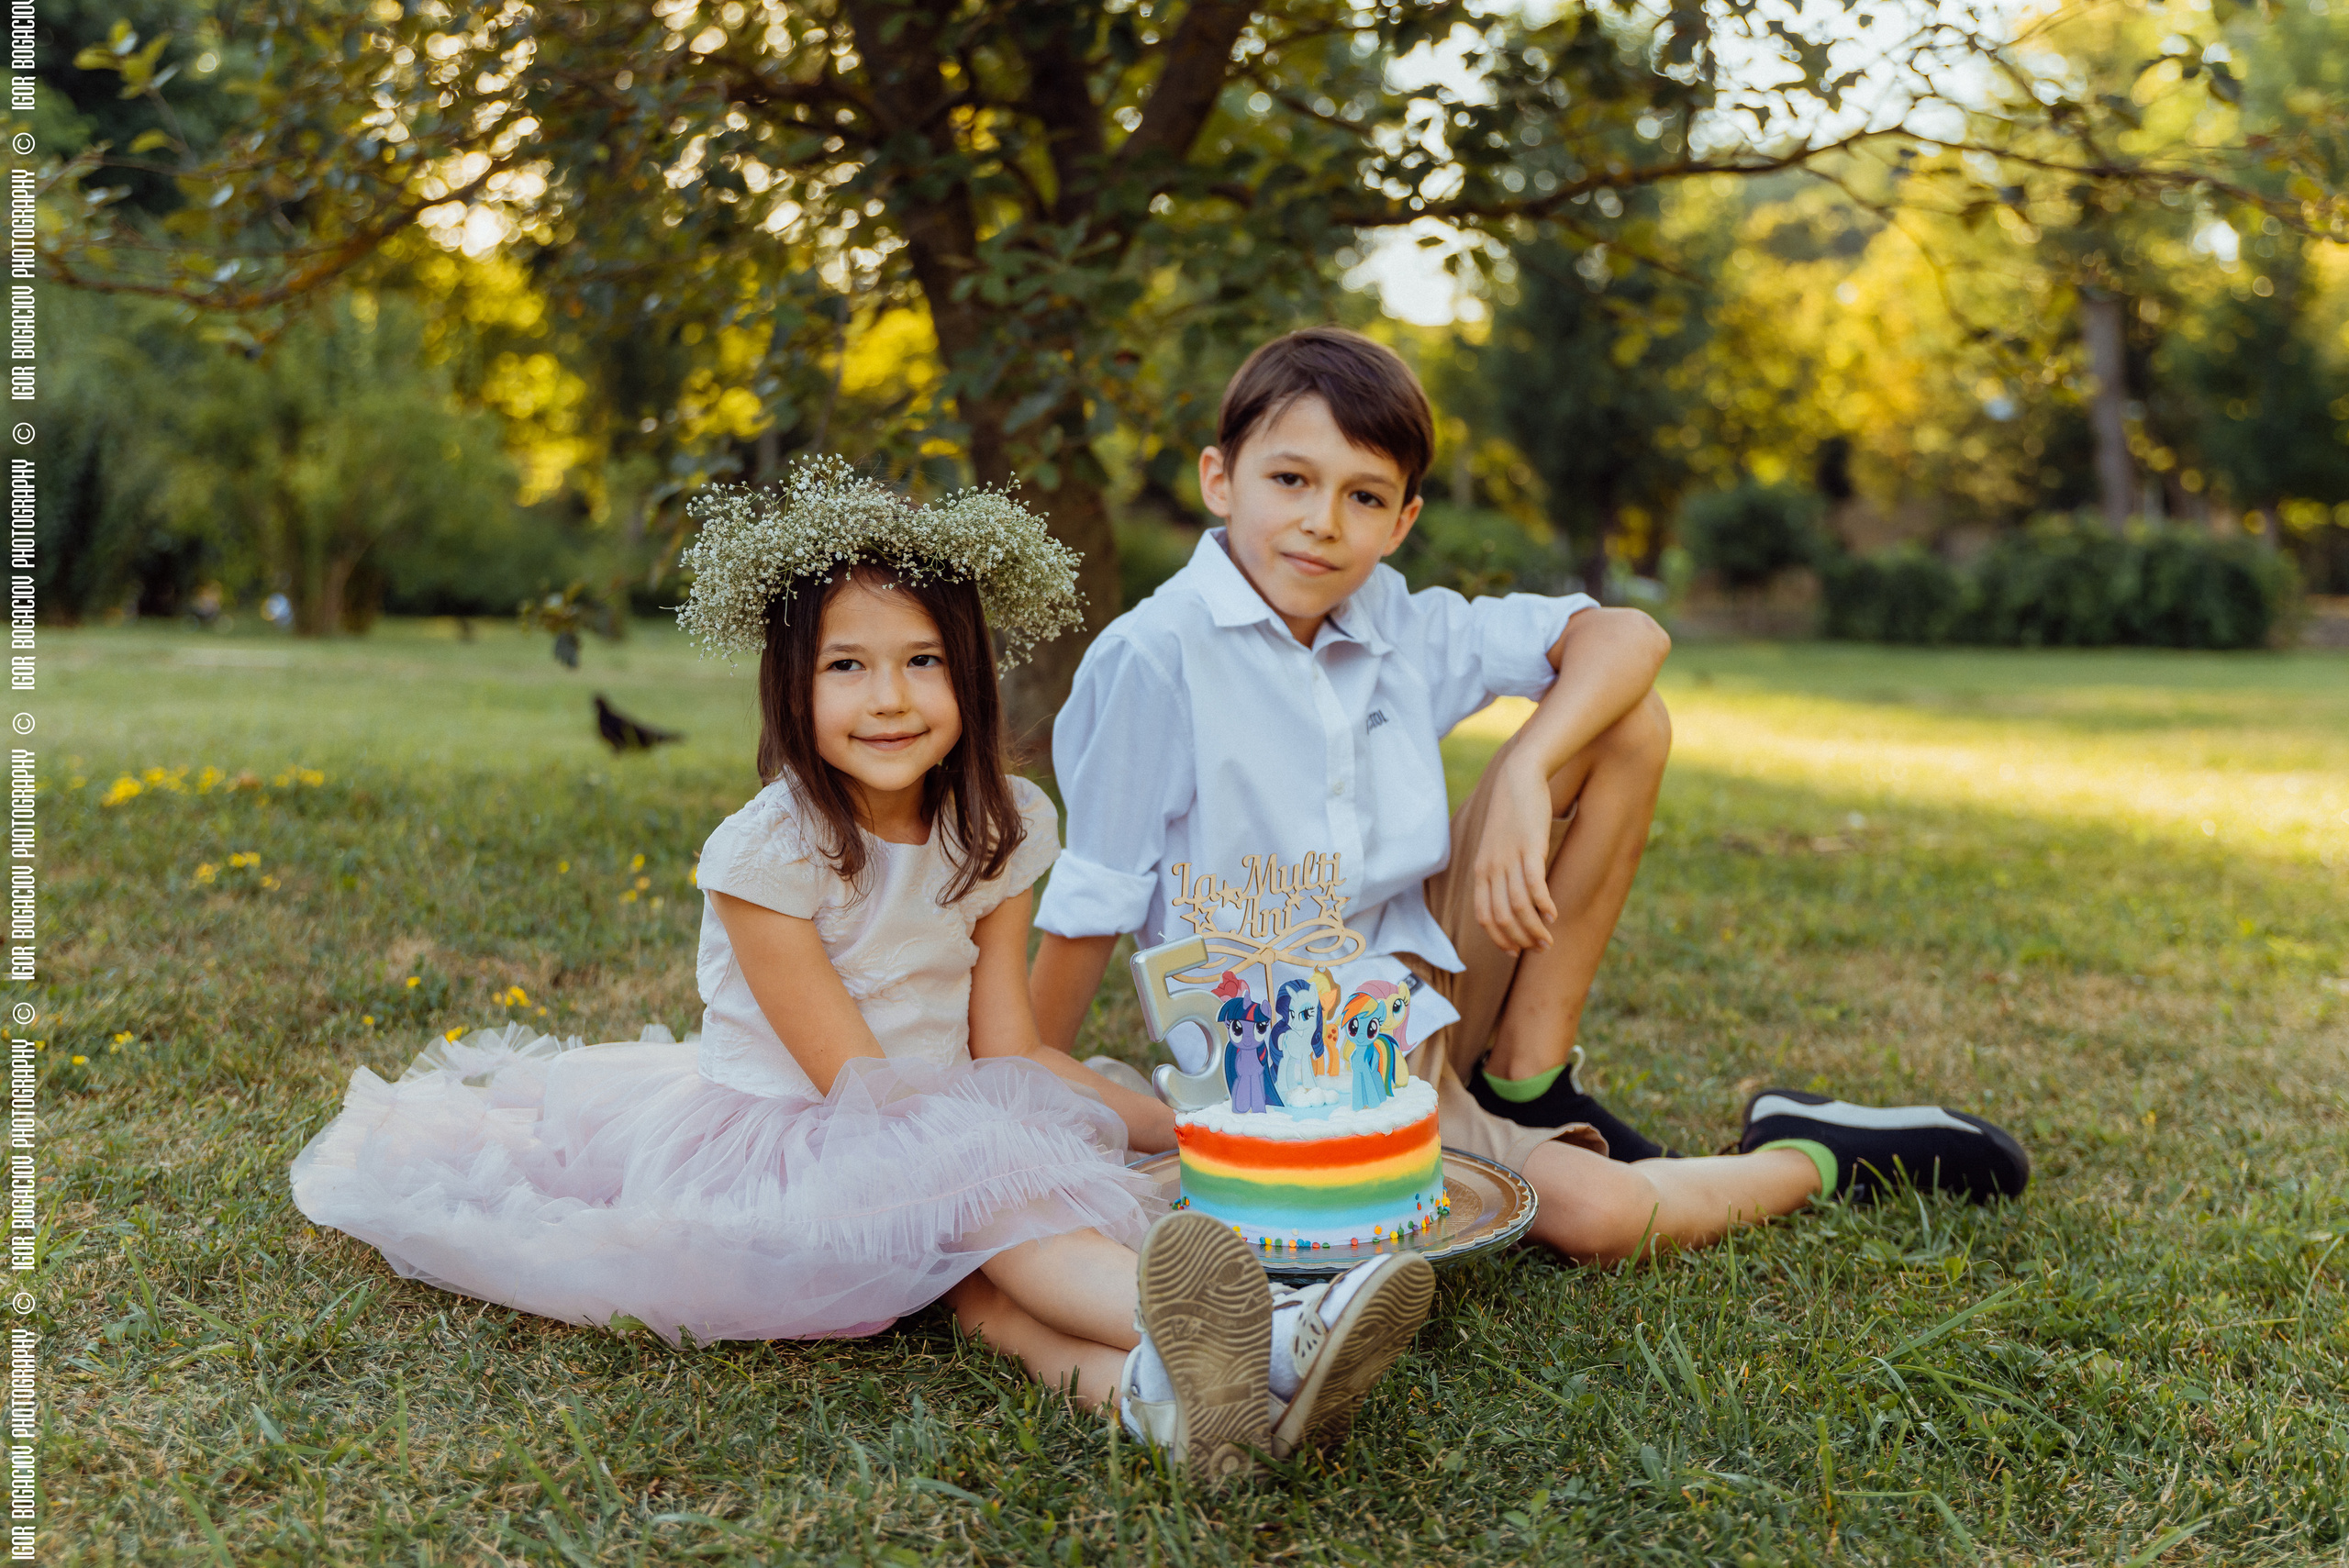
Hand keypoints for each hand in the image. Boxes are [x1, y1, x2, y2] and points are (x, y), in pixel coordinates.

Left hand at [1470, 754, 1559, 955]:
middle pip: (1502, 917)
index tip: (1514, 951)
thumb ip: (1500, 871)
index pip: (1483, 916)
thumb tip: (1512, 897)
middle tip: (1539, 948)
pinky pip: (1534, 885)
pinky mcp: (1530, 848)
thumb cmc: (1511, 814)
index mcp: (1481, 870)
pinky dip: (1543, 905)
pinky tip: (1553, 915)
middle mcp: (1491, 868)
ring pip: (1518, 907)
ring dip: (1534, 929)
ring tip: (1548, 940)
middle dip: (1520, 940)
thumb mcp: (1497, 846)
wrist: (1518, 778)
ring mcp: (1509, 859)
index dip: (1498, 938)